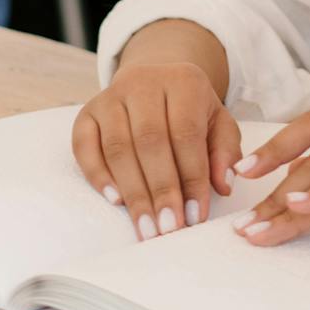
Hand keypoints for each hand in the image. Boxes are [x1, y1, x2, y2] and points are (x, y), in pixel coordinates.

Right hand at [72, 61, 242, 241]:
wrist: (153, 83)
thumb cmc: (190, 112)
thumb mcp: (218, 123)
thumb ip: (225, 151)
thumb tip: (224, 185)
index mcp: (184, 81)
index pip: (187, 133)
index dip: (192, 177)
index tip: (196, 216)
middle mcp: (144, 82)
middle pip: (150, 140)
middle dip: (161, 190)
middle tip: (168, 228)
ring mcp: (112, 96)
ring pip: (118, 146)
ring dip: (133, 192)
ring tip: (147, 227)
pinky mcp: (87, 111)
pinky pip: (84, 145)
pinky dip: (97, 175)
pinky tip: (116, 201)